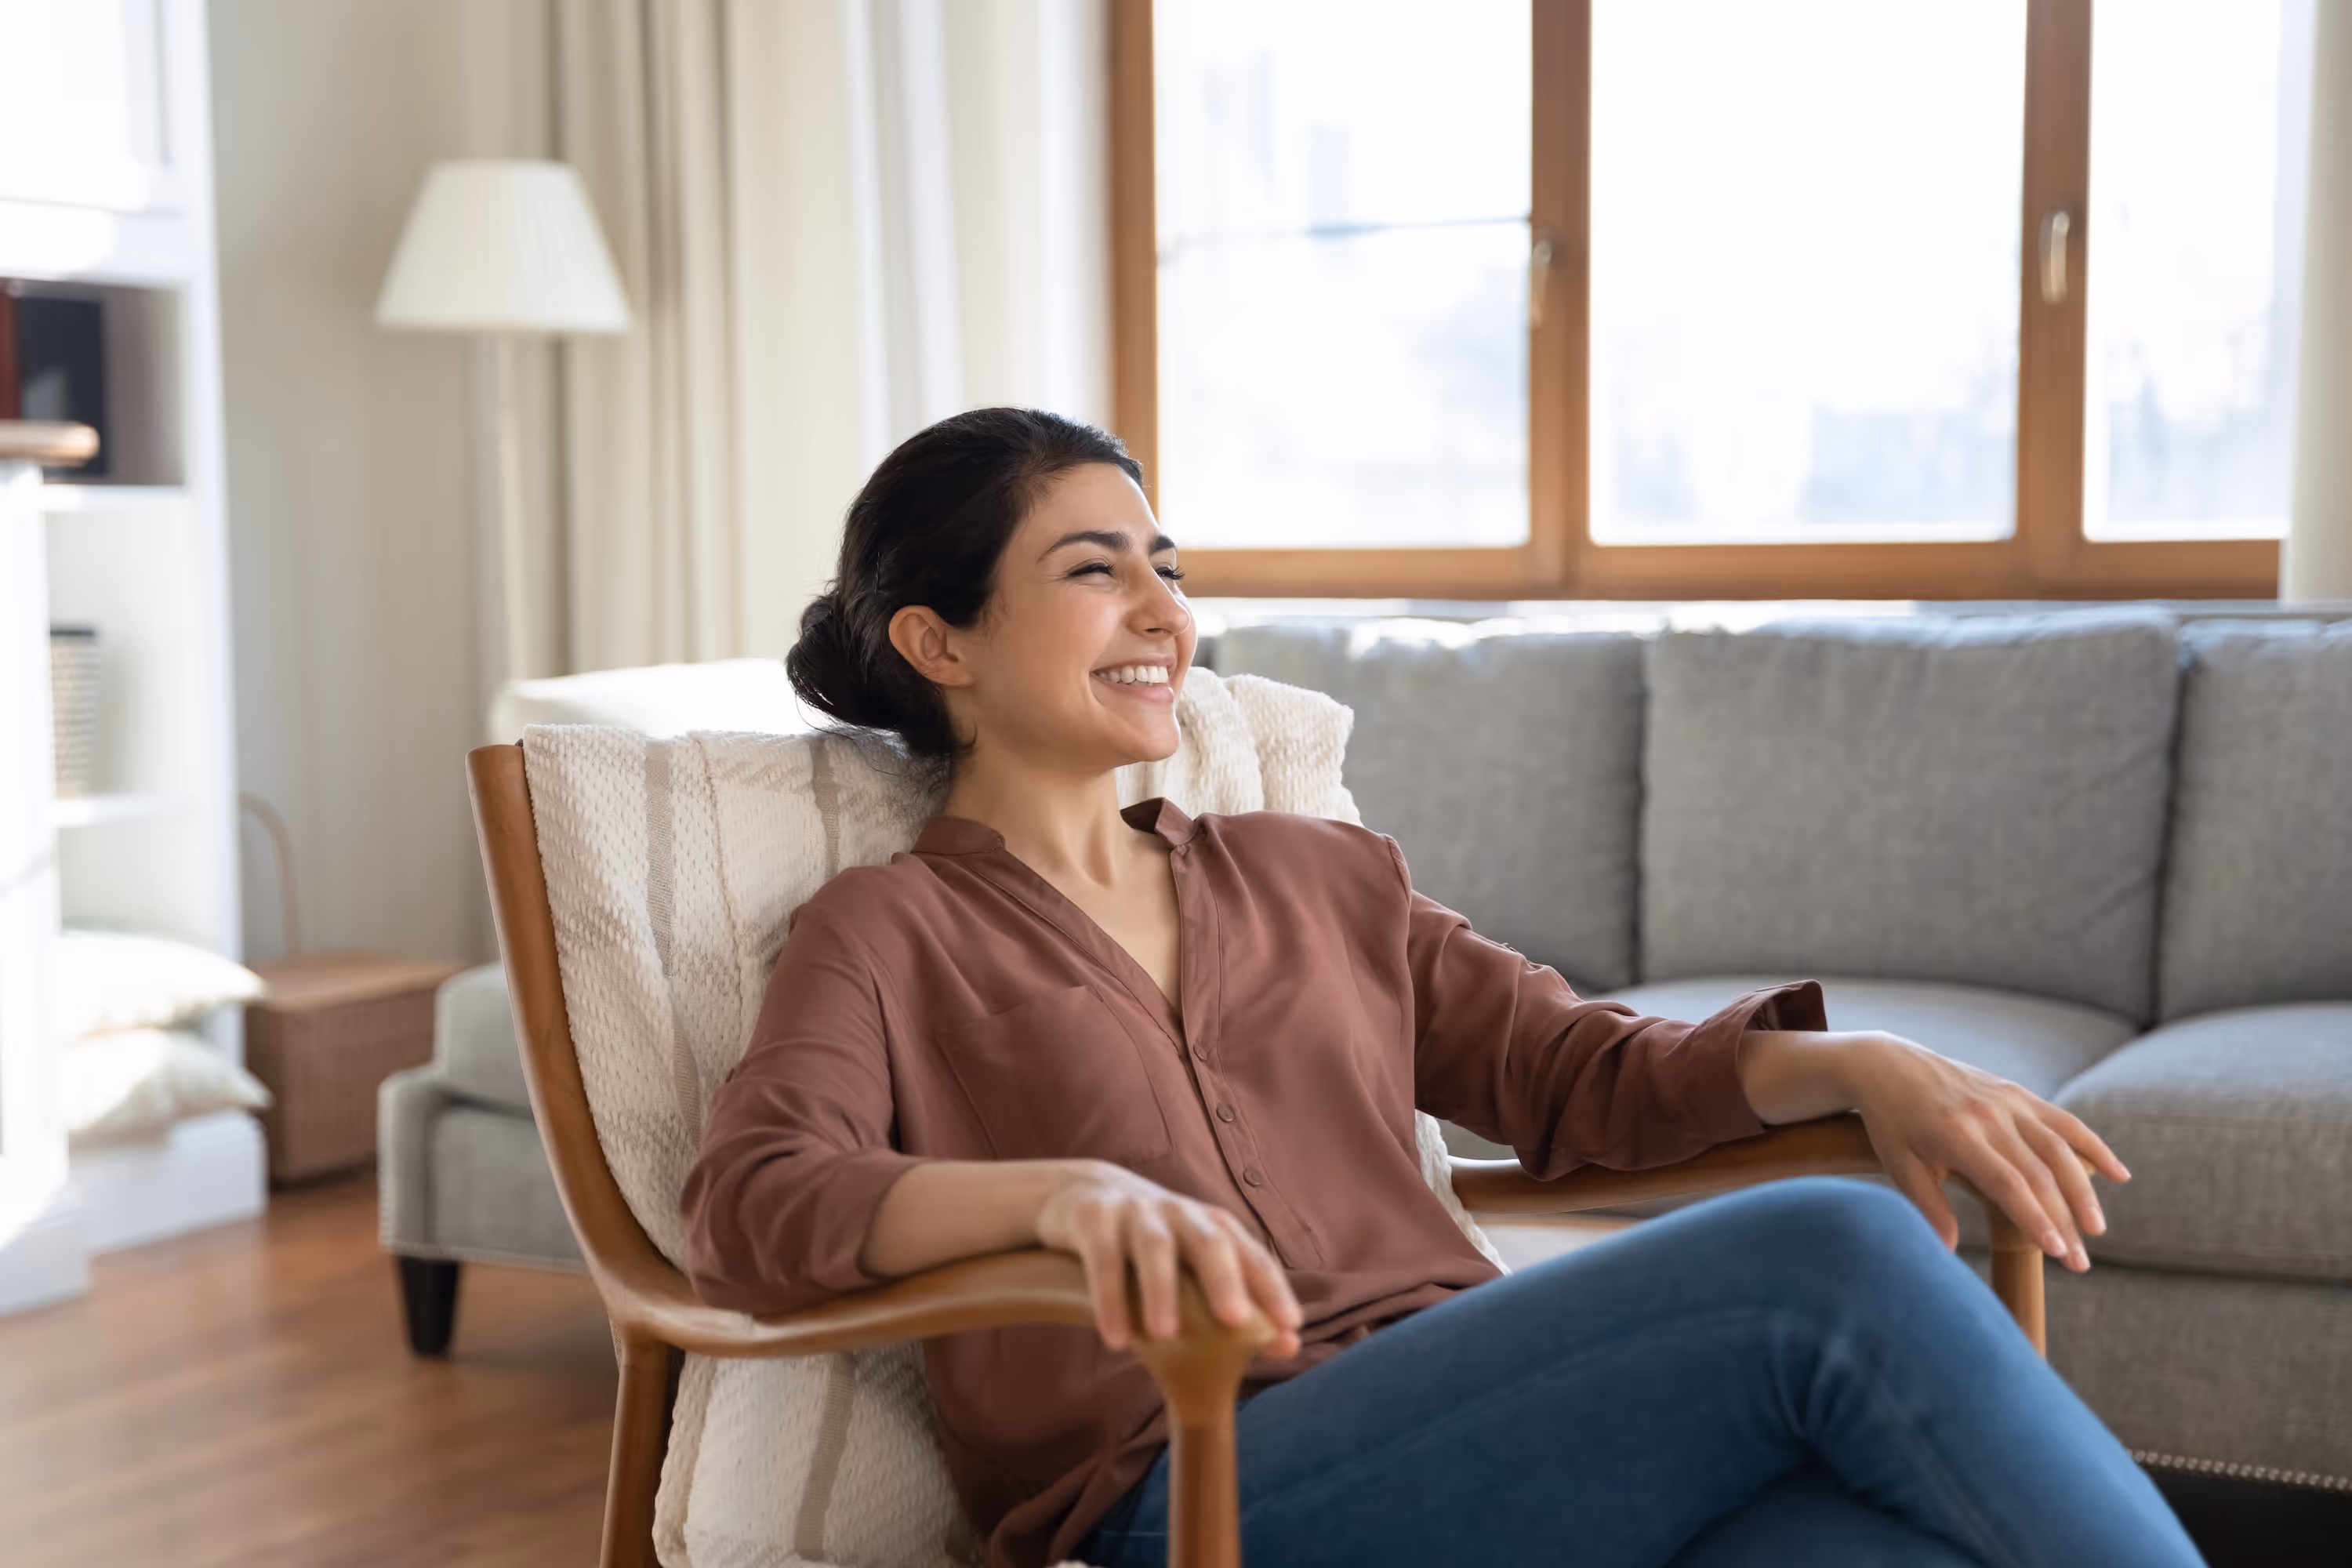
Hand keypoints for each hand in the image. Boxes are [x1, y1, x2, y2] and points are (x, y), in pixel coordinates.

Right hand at [1033, 1161, 1303, 1357]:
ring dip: (1161, 1290)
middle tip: (1235, 1320)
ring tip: (1163, 1336)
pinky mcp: (1094, 1217)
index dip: (1272, 1289)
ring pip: (1155, 1247)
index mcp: (1212, 1226)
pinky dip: (1109, 1297)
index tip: (1290, 1325)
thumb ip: (1237, 1303)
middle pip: (1209, 1242)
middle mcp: (1180, 1213)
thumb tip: (1289, 1346)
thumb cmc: (1153, 1244)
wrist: (1083, 1193)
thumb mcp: (1192, 1266)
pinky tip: (1116, 1338)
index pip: (1251, 1255)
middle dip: (1225, 1279)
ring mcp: (1136, 1211)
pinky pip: (1104, 1257)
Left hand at [1840, 1034, 2130, 1271]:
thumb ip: (1926, 1206)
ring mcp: (2008, 1102)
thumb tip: (1945, 1252)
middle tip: (2079, 1263)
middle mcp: (1989, 1116)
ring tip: (2096, 1231)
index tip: (2056, 1251)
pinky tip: (2119, 1175)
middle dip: (2063, 1221)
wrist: (1890, 1066)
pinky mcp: (2019, 1094)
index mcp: (1957, 1135)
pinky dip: (2094, 1147)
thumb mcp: (1899, 1164)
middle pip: (2039, 1174)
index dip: (2035, 1218)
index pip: (2007, 1183)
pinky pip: (2065, 1122)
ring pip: (2059, 1150)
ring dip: (2083, 1192)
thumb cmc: (1892, 1123)